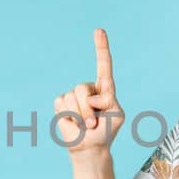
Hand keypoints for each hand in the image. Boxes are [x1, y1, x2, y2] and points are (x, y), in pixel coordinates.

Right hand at [53, 28, 124, 156]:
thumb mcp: (116, 115)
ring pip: (72, 98)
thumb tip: (90, 98)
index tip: (98, 30)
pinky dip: (69, 118)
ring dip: (80, 117)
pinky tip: (74, 124)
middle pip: (82, 88)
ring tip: (86, 126)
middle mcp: (88, 89)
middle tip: (94, 124)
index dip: (101, 47)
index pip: (103, 65)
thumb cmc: (106, 132)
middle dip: (87, 109)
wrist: (90, 148)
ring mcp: (74, 95)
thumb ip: (108, 101)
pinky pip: (62, 105)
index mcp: (105, 88)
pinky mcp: (61, 103)